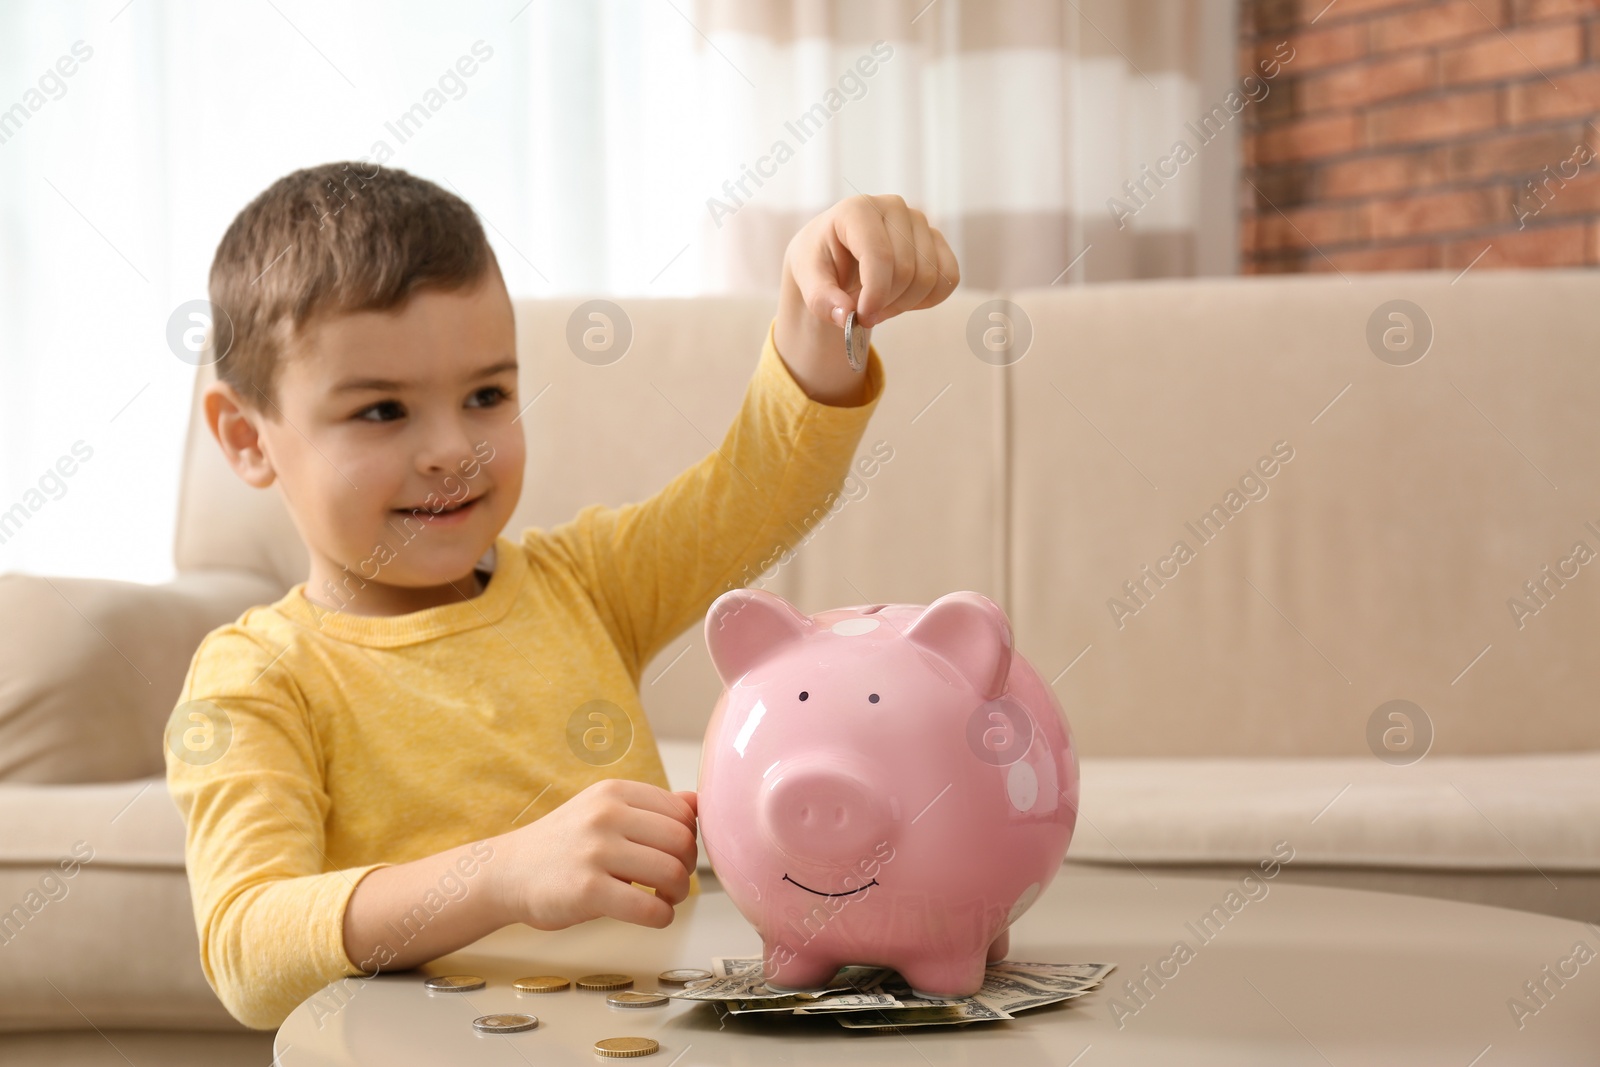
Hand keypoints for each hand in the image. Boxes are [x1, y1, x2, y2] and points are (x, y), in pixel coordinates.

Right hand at [486, 779, 697, 930]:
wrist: (507, 872)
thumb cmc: (562, 845)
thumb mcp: (602, 809)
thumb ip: (650, 807)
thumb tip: (697, 802)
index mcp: (615, 792)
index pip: (682, 811)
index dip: (689, 837)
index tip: (676, 854)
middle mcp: (607, 815)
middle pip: (682, 840)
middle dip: (687, 867)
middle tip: (672, 881)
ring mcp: (596, 851)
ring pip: (672, 872)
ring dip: (678, 894)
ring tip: (664, 899)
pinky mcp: (587, 891)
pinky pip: (649, 907)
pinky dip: (663, 917)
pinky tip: (654, 916)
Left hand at [775, 194, 959, 405]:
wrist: (835, 253)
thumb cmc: (820, 261)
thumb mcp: (806, 278)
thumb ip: (820, 299)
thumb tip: (846, 316)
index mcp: (857, 210)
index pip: (880, 256)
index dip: (875, 295)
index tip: (861, 318)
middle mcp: (893, 207)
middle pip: (907, 272)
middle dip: (886, 303)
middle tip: (863, 312)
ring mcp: (919, 221)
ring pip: (930, 278)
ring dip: (904, 304)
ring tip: (878, 303)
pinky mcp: (935, 239)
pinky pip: (948, 279)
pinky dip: (927, 299)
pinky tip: (902, 298)